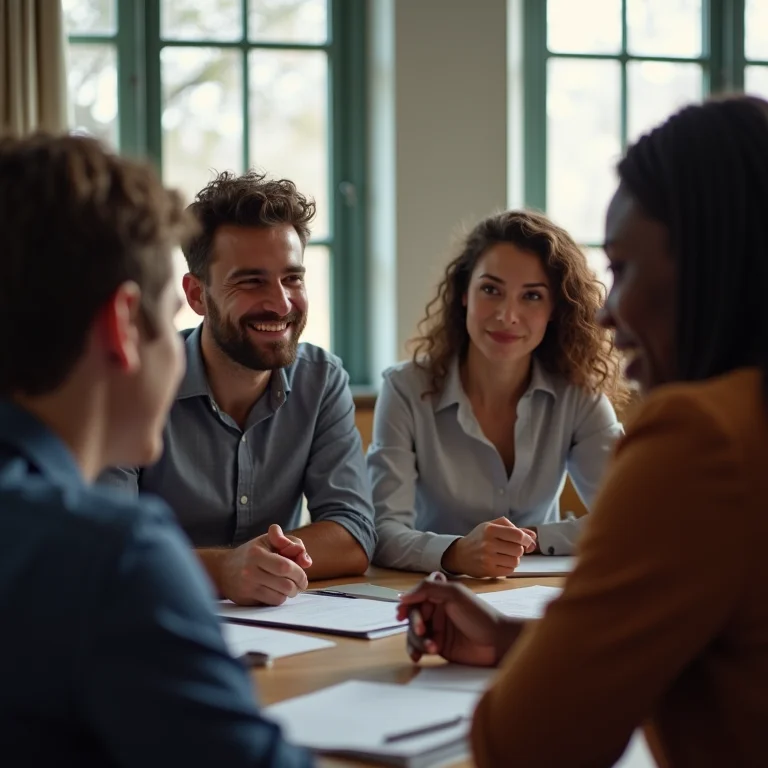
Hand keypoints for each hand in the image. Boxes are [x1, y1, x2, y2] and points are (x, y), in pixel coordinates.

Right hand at [220, 525, 312, 605]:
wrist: (223, 569)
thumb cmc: (253, 552)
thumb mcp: (269, 540)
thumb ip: (291, 543)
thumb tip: (307, 561)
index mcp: (257, 553)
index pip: (285, 566)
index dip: (299, 572)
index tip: (303, 573)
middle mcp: (250, 571)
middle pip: (286, 584)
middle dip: (298, 584)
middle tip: (299, 583)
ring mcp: (247, 586)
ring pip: (281, 596)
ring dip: (290, 592)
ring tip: (289, 586)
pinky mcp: (247, 599)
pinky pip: (273, 602)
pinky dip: (280, 598)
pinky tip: (277, 591)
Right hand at [397, 573, 522, 666]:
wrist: (497, 643)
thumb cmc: (480, 615)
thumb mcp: (455, 594)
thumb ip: (429, 588)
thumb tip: (402, 596)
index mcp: (440, 595)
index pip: (416, 598)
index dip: (407, 605)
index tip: (401, 614)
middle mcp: (436, 611)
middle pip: (412, 616)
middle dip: (415, 624)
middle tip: (422, 631)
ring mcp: (436, 629)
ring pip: (413, 633)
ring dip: (418, 641)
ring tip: (432, 648)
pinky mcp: (438, 646)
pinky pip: (419, 647)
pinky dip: (417, 650)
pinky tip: (420, 656)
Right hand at [441, 517, 536, 577]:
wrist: (459, 554)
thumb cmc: (479, 538)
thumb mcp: (493, 526)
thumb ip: (514, 528)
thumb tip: (533, 537)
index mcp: (490, 529)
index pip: (518, 535)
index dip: (526, 539)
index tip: (526, 541)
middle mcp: (488, 543)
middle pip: (519, 549)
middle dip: (519, 549)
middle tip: (511, 548)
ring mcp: (488, 558)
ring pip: (516, 561)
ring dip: (514, 559)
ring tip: (505, 555)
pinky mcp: (488, 571)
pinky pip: (510, 570)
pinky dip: (509, 567)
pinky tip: (500, 562)